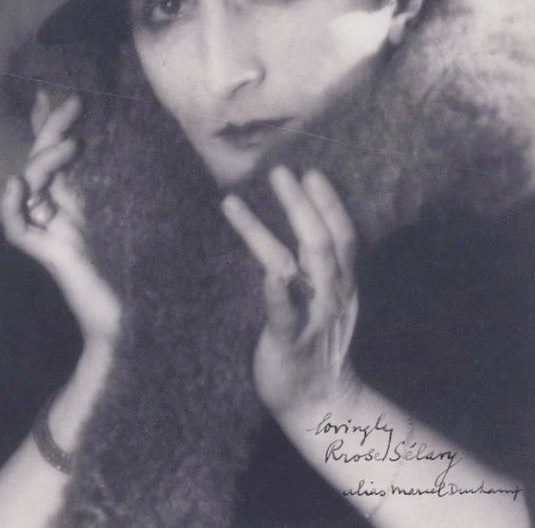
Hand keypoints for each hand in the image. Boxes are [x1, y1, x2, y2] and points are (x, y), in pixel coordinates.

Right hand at [2, 90, 121, 345]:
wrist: (138, 315)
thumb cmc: (145, 265)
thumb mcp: (142, 210)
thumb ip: (134, 182)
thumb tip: (144, 144)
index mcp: (81, 199)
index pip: (59, 153)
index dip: (53, 124)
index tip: (58, 92)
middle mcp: (61, 210)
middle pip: (42, 160)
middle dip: (53, 129)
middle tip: (74, 102)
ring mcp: (52, 230)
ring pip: (28, 185)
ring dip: (45, 160)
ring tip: (72, 145)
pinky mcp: (49, 254)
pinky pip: (17, 228)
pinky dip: (12, 206)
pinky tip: (17, 183)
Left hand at [222, 166, 359, 418]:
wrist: (321, 403)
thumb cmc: (317, 343)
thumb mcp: (329, 300)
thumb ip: (318, 266)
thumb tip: (301, 223)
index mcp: (341, 283)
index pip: (342, 235)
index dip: (329, 203)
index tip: (312, 173)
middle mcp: (331, 295)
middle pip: (320, 241)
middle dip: (300, 204)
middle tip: (280, 171)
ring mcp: (311, 318)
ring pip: (292, 266)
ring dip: (261, 232)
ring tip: (232, 203)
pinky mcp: (287, 341)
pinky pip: (282, 314)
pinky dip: (276, 292)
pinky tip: (267, 273)